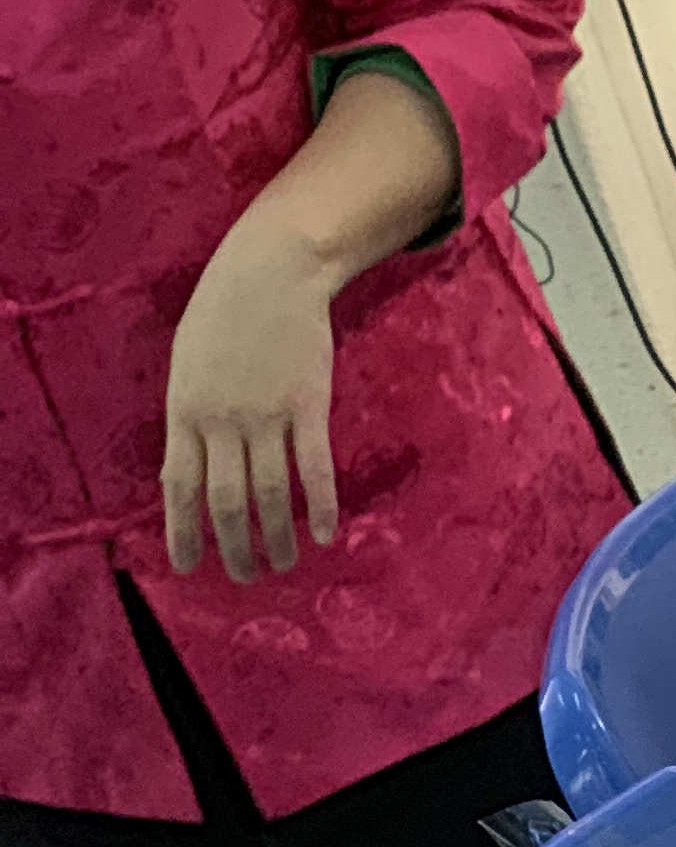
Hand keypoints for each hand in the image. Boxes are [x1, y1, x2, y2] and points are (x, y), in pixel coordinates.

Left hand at [160, 209, 339, 581]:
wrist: (270, 269)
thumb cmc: (223, 314)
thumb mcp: (187, 364)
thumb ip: (189, 419)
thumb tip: (189, 475)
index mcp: (185, 409)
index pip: (179, 486)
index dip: (183, 532)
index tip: (189, 567)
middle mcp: (222, 419)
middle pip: (226, 501)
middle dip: (234, 548)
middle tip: (245, 576)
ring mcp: (266, 414)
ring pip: (271, 494)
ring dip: (278, 538)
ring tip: (285, 564)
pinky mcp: (308, 407)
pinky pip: (314, 469)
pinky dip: (321, 506)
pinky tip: (327, 534)